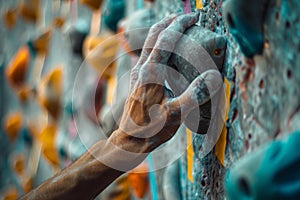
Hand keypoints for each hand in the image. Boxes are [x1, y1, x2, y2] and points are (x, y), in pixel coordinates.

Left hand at [108, 13, 222, 155]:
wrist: (130, 139)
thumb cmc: (151, 129)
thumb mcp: (175, 114)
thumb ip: (194, 95)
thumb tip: (213, 75)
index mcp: (151, 72)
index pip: (166, 39)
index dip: (180, 24)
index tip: (194, 18)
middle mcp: (142, 68)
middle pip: (153, 34)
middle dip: (170, 21)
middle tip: (187, 17)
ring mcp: (138, 72)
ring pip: (148, 41)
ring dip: (163, 30)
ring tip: (178, 27)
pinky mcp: (137, 79)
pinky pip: (147, 52)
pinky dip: (158, 43)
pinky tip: (167, 51)